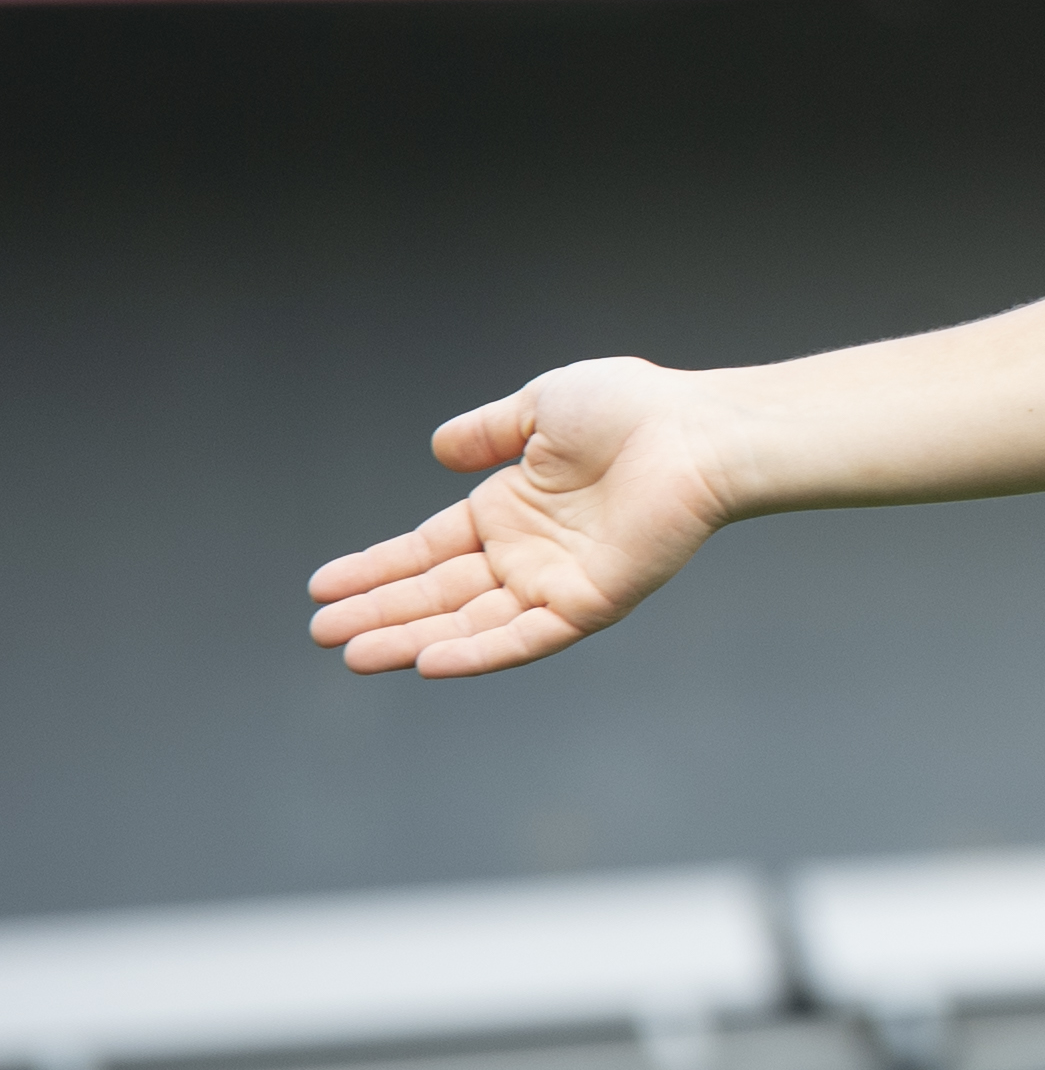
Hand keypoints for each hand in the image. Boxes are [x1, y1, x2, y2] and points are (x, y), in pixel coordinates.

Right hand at [306, 360, 737, 679]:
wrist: (698, 430)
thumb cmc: (634, 409)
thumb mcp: (541, 407)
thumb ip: (489, 431)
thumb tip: (439, 448)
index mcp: (511, 508)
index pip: (429, 549)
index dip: (377, 567)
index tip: (324, 586)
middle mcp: (527, 552)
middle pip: (438, 592)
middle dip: (379, 611)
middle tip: (321, 632)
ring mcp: (557, 580)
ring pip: (470, 622)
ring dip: (410, 638)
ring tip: (352, 654)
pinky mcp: (591, 602)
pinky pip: (526, 637)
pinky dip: (478, 652)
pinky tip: (426, 662)